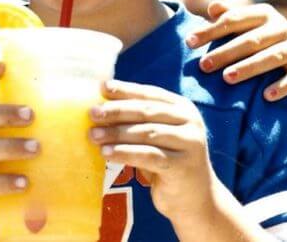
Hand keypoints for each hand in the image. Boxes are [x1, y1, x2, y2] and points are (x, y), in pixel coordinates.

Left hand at [89, 80, 217, 225]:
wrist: (195, 199)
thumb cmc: (167, 162)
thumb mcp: (155, 136)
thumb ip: (137, 120)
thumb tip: (99, 107)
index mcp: (182, 108)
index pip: (149, 94)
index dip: (125, 90)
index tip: (102, 87)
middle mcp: (190, 122)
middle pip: (146, 111)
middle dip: (116, 111)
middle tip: (92, 113)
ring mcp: (190, 143)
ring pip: (146, 133)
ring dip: (116, 133)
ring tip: (93, 135)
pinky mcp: (183, 166)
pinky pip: (148, 156)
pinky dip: (124, 153)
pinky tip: (106, 153)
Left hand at [186, 1, 286, 100]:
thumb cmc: (253, 36)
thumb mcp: (241, 25)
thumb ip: (226, 17)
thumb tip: (212, 7)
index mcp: (263, 13)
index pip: (233, 20)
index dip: (210, 31)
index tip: (188, 42)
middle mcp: (282, 27)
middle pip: (250, 40)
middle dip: (225, 53)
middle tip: (203, 65)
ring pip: (271, 58)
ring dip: (249, 68)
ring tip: (227, 78)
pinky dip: (282, 87)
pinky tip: (266, 96)